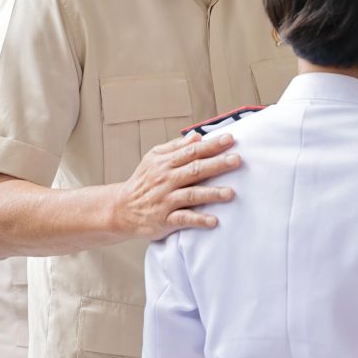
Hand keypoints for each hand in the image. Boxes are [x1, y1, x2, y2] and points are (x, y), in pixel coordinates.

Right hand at [113, 133, 240, 240]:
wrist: (120, 209)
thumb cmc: (143, 182)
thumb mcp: (153, 159)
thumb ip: (175, 147)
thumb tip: (197, 136)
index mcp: (165, 163)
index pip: (192, 152)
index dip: (211, 145)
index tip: (230, 139)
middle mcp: (166, 180)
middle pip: (195, 170)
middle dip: (217, 164)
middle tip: (237, 160)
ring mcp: (165, 200)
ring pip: (191, 195)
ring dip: (211, 193)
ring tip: (230, 192)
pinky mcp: (164, 219)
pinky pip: (183, 219)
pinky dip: (198, 220)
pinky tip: (214, 221)